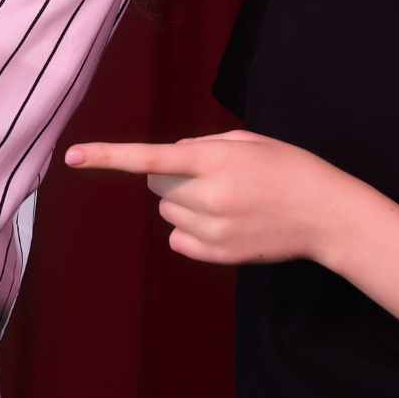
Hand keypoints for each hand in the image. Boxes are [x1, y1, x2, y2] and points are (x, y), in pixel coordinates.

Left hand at [64, 130, 349, 266]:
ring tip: (229, 200)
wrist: (326, 214)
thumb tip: (169, 159)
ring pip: (167, 213)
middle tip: (210, 176)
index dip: (108, 157)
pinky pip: (178, 240)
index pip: (151, 158)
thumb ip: (202, 146)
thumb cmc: (287, 168)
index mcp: (215, 161)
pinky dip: (191, 230)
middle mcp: (209, 197)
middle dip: (171, 178)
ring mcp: (213, 230)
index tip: (72, 155)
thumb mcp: (247, 142)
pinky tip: (227, 223)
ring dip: (185, 204)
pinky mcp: (218, 255)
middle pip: (155, 186)